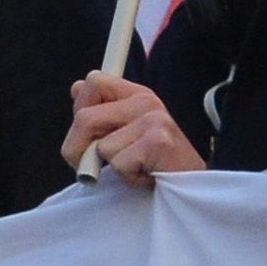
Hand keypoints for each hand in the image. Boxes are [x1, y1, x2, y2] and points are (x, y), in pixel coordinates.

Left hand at [62, 73, 205, 185]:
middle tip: (92, 167)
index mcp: (136, 94)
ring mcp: (153, 119)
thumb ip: (101, 113)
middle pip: (84, 118)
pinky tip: (147, 174)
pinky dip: (128, 177)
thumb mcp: (124, 133)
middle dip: (77, 149)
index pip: (93, 81)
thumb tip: (76, 88)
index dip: (79, 110)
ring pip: (101, 147)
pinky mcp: (158, 141)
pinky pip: (119, 163)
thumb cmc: (153, 162)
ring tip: (136, 167)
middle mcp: (145, 101)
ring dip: (112, 168)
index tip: (86, 134)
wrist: (191, 184)